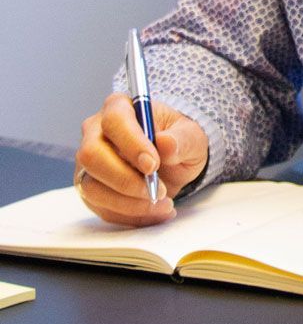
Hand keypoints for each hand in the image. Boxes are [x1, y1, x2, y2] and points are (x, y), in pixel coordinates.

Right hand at [75, 94, 208, 225]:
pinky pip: (102, 208)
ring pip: (92, 187)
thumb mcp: (191, 136)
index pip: (114, 121)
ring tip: (164, 203)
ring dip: (130, 203)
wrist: (174, 162)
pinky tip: (156, 212)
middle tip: (158, 190)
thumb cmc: (178, 140)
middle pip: (91, 155)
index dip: (131, 143)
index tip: (153, 165)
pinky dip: (131, 216)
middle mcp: (96, 133)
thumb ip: (181, 139)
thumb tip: (165, 143)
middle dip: (125, 179)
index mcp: (119, 107)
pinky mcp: (91, 190)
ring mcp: (89, 164)